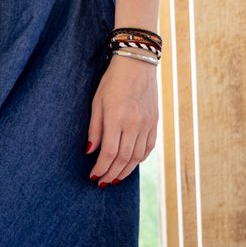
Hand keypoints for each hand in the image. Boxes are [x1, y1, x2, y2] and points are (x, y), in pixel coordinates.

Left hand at [86, 54, 158, 186]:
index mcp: (117, 117)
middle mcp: (134, 123)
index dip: (101, 168)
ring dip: (126, 171)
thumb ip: (94, 128)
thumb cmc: (112, 81)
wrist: (137, 64)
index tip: (93, 176)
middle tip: (102, 183)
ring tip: (115, 178)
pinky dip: (139, 159)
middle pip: (123, 159)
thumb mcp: (97, 102)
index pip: (109, 153)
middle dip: (111, 174)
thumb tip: (90, 152)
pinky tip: (131, 164)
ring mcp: (147, 123)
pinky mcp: (155, 122)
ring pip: (137, 157)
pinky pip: (148, 147)